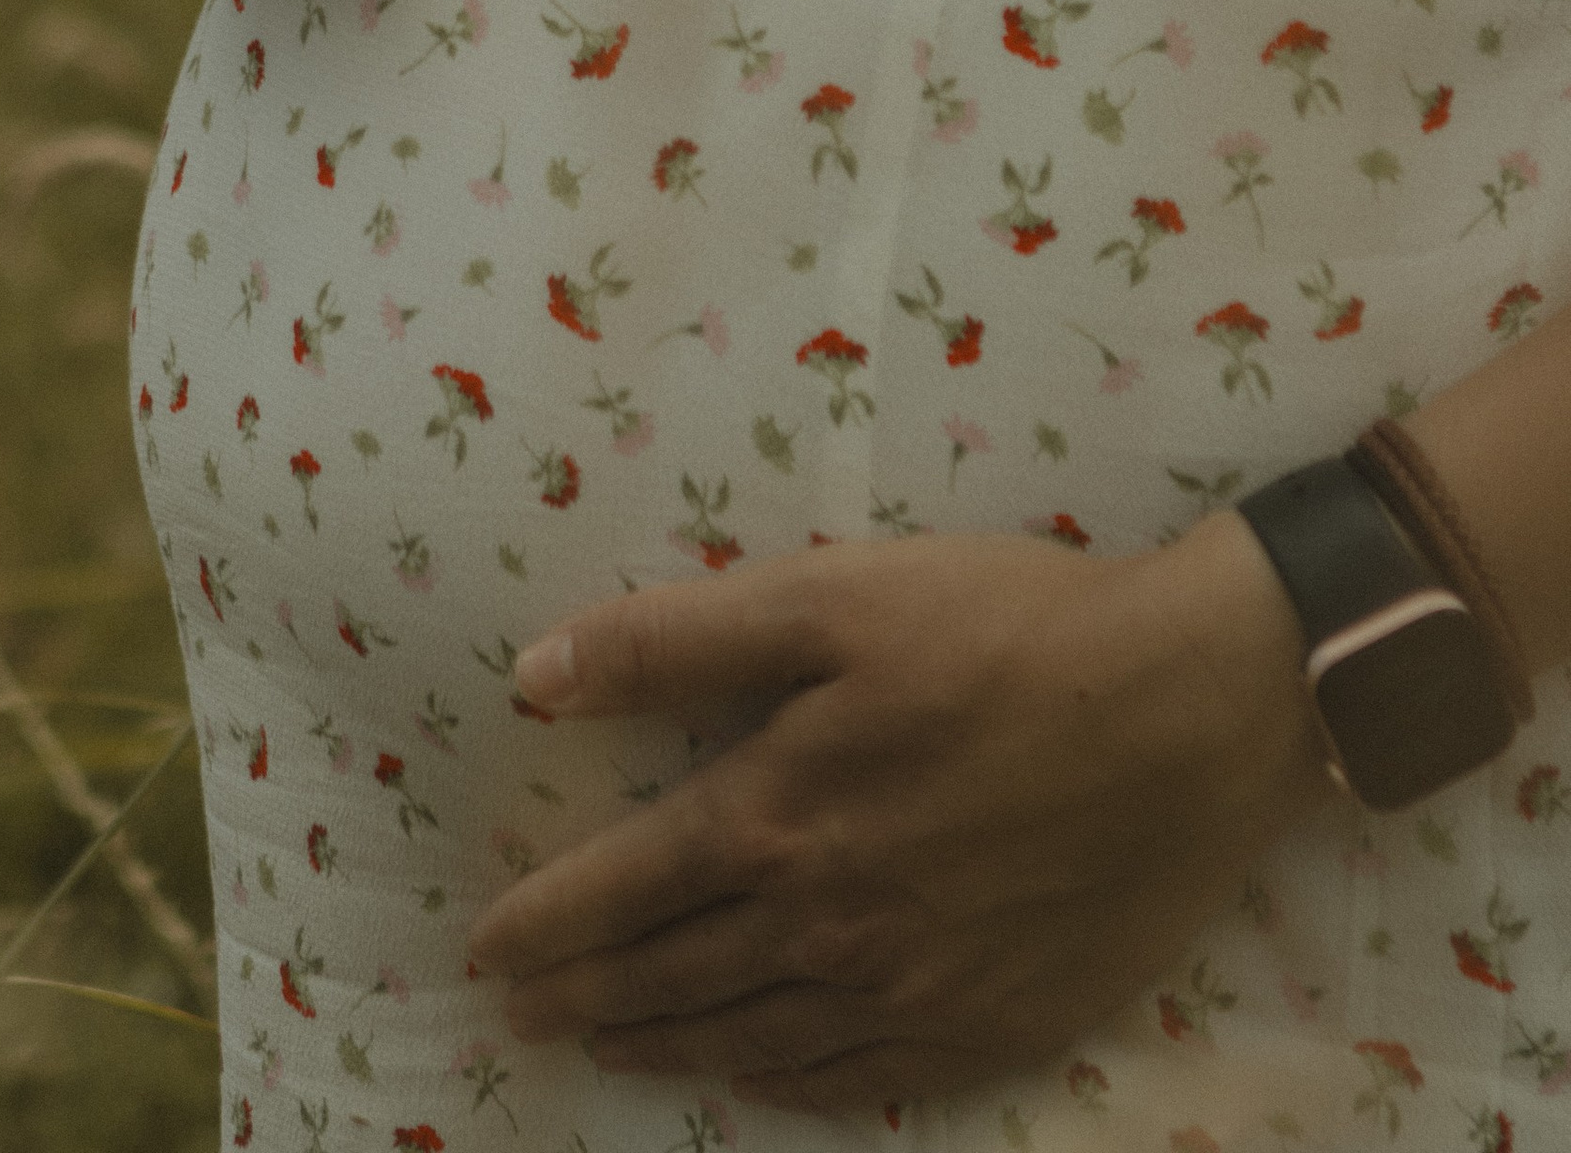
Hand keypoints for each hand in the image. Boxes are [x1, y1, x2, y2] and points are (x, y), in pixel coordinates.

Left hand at [466, 514, 1332, 1119]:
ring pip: (758, 1036)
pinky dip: (790, 1082)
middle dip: (587, 997)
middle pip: (676, 975)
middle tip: (523, 1015)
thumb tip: (537, 676)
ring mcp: (914, 988)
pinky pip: (862, 1078)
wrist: (1193, 711)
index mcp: (779, 814)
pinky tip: (759, 1077)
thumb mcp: (829, 596)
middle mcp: (830, 924)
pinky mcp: (993, 1021)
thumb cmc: (1006, 629)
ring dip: (670, 1044)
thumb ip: (675, 642)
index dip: (546, 921)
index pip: (624, 887)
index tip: (485, 948)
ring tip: (609, 1049)